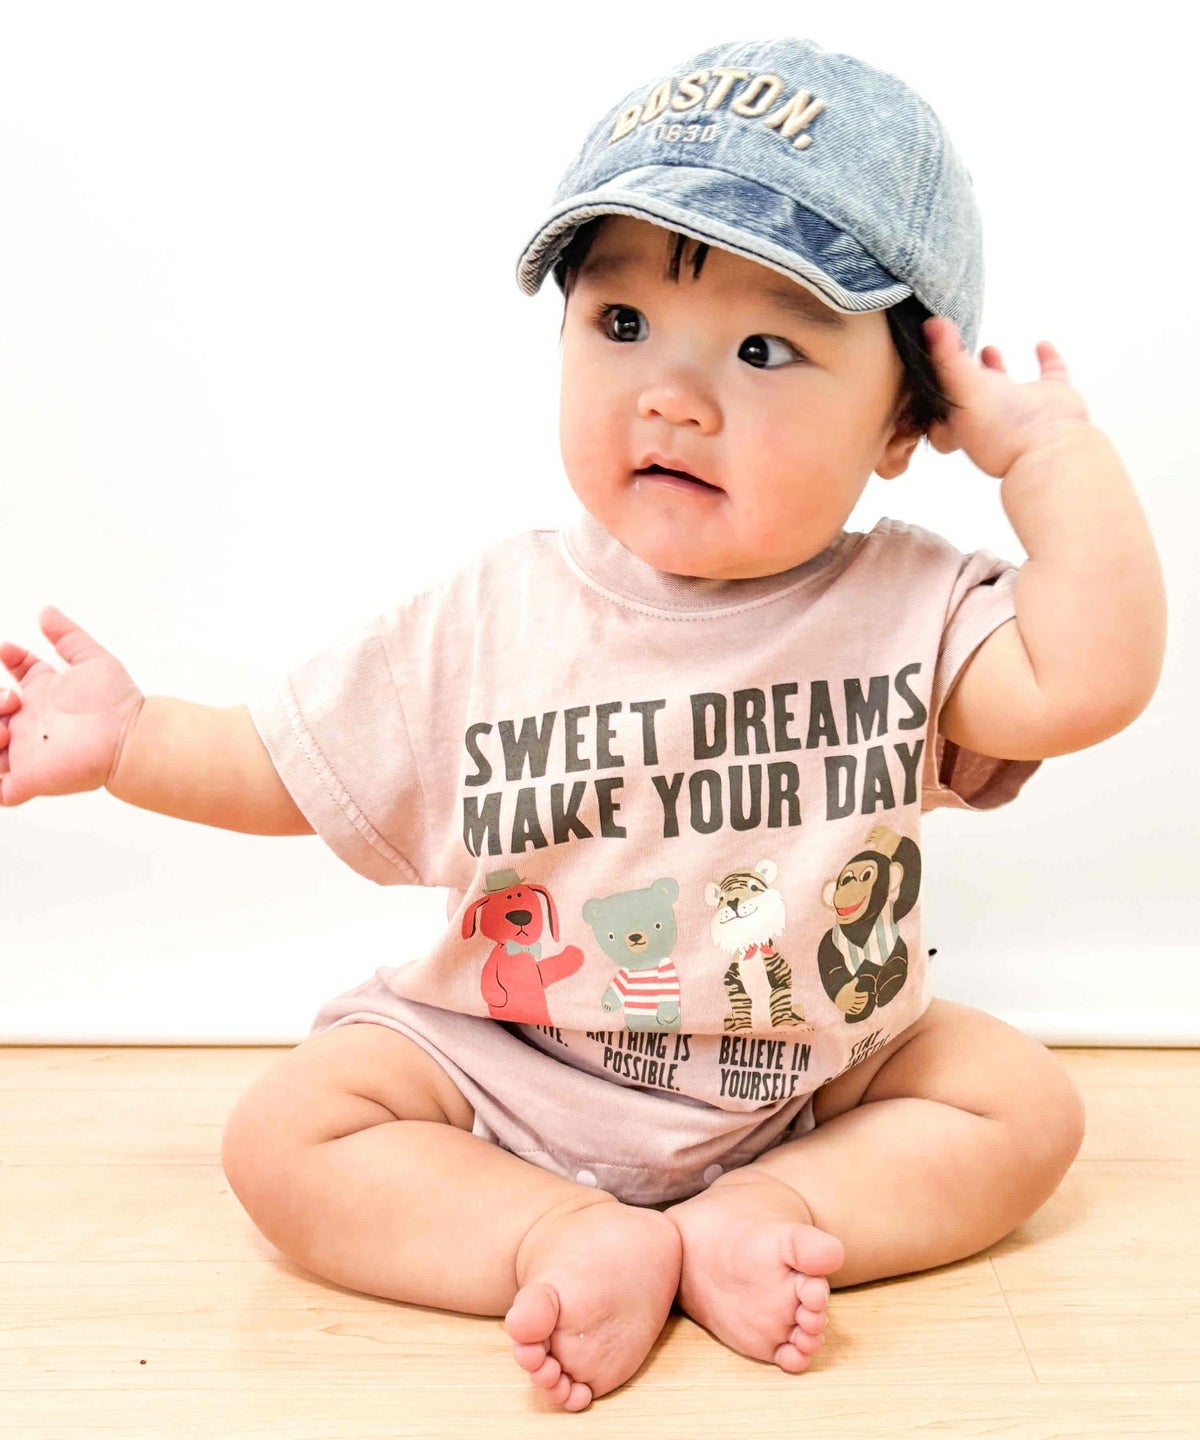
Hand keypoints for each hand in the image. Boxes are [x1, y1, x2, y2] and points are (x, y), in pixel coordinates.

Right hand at [0, 606, 143, 806]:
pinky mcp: (29, 779)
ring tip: (5, 727)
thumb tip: (45, 610)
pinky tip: (6, 748)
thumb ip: (68, 635)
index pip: (18, 672)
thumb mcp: (92, 659)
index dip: (10, 658)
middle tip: (13, 698)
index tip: (8, 649)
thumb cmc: (119, 702)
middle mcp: (33, 722)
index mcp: (46, 693)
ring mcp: (28, 752)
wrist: (130, 738)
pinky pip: (1, 788)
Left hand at [922, 317, 1091, 477]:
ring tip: (987, 349)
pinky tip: (1041, 344)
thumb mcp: (963, 386)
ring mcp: (1022, 408)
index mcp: (964, 420)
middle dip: (962, 375)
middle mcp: (991, 416)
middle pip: (971, 394)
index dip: (933, 387)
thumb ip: (946, 355)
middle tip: (956, 352)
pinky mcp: (1053, 398)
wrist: (1050, 447)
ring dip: (995, 368)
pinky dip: (1047, 358)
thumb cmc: (999, 426)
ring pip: (1006, 386)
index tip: (926, 362)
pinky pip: (1052, 373)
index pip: (941, 402)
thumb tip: (930, 323)